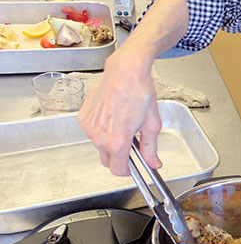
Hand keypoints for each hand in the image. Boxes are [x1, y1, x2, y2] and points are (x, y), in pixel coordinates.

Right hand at [77, 0, 188, 175]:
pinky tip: (113, 116)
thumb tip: (154, 163)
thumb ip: (151, 148)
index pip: (117, 170)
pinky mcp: (83, 117)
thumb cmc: (140, 93)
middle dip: (119, 157)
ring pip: (99, 145)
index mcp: (117, 141)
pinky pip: (92, 132)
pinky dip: (101, 130)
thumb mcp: (152, 124)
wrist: (125, 71)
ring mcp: (89, 127)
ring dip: (110, 142)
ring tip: (123, 124)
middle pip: (107, 159)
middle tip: (131, 145)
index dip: (127, 171)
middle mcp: (99, 136)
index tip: (133, 168)